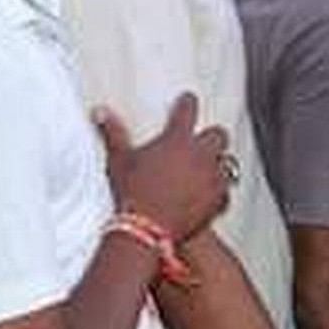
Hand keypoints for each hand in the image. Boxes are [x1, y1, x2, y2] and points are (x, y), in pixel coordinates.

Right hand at [97, 93, 232, 241]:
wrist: (147, 228)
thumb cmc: (132, 192)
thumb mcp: (119, 160)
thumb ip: (113, 133)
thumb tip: (100, 111)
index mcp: (177, 139)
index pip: (188, 110)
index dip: (188, 103)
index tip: (188, 100)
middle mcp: (201, 154)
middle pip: (218, 135)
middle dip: (211, 137)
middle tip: (202, 141)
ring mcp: (213, 177)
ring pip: (227, 162)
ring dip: (218, 164)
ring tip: (206, 169)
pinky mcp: (218, 200)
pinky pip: (226, 191)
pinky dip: (220, 191)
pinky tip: (211, 194)